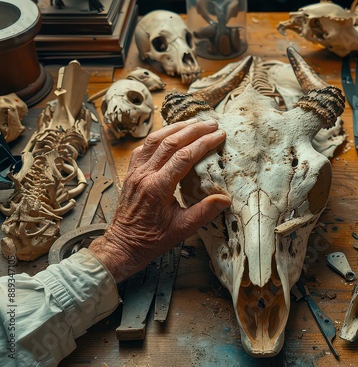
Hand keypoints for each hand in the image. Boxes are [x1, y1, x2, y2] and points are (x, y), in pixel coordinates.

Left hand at [89, 119, 230, 281]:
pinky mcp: (131, 172)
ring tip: (194, 122)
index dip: (203, 143)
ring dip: (176, 128)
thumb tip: (226, 199)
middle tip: (212, 123)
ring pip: (155, 139)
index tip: (219, 136)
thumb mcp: (182, 230)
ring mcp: (135, 171)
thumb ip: (204, 212)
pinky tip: (171, 134)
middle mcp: (144, 175)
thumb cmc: (151, 240)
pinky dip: (160, 137)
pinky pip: (145, 147)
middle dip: (193, 129)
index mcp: (157, 187)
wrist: (122, 245)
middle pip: (170, 142)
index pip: (184, 156)